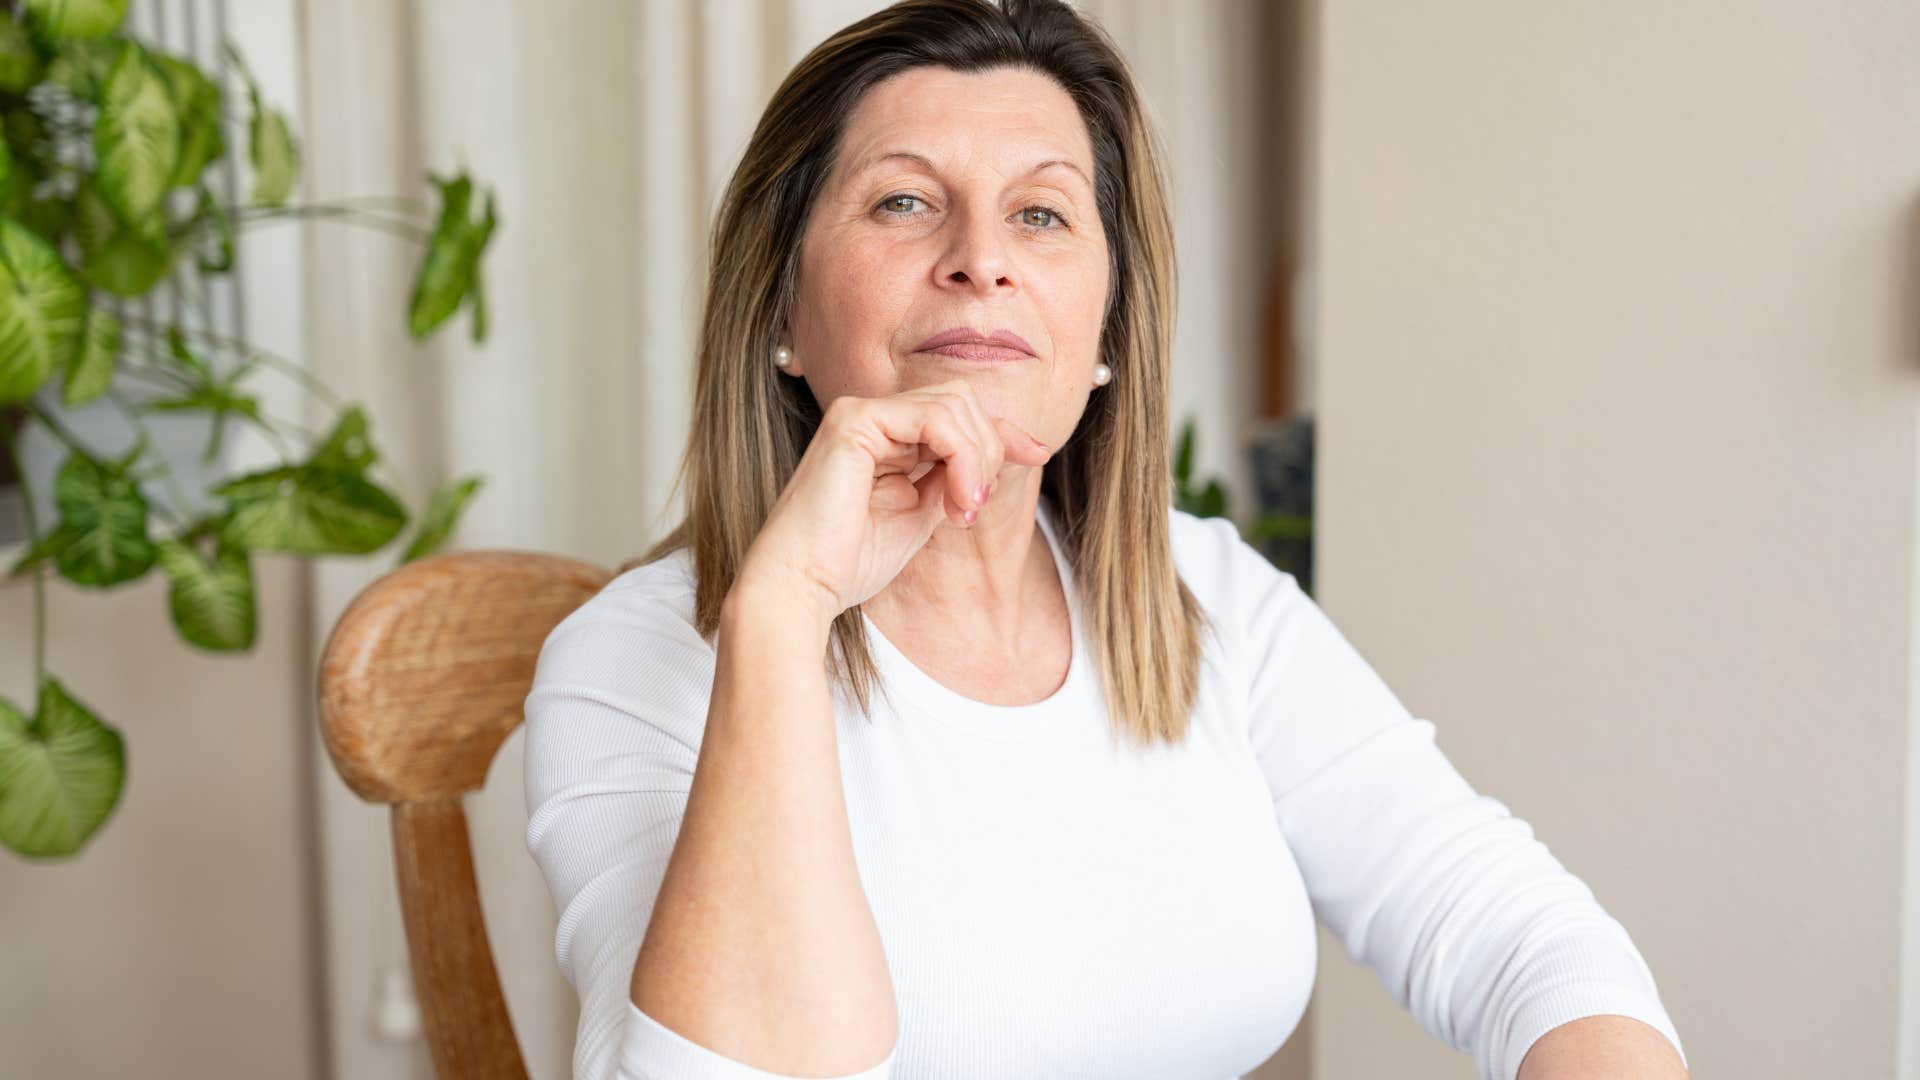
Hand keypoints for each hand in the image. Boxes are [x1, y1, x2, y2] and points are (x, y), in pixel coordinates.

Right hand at [733, 379, 1052, 628]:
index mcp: (885, 436)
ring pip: (955, 404)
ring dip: (978, 459)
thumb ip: (952, 479)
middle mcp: (871, 416)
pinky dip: (962, 456)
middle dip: (989, 450)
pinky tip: (957, 499)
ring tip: (964, 511)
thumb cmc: (851, 561)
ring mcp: (861, 412)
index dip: (1002, 431)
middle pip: (962, 400)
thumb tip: (999, 454)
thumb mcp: (922, 514)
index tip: (1038, 455)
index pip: (957, 412)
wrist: (803, 586)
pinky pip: (935, 417)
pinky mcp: (855, 420)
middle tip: (973, 508)